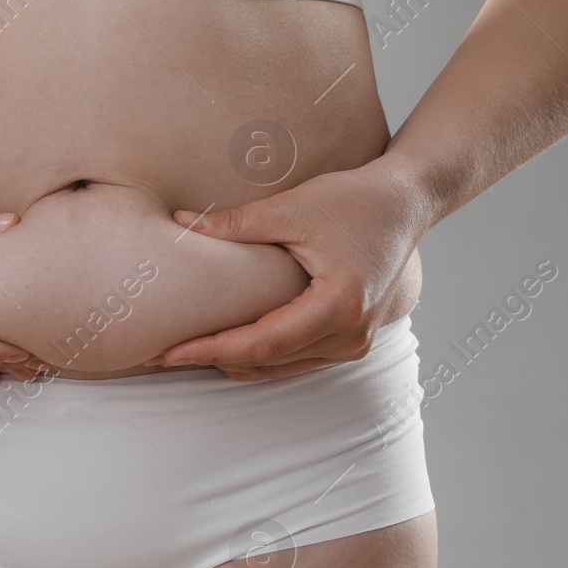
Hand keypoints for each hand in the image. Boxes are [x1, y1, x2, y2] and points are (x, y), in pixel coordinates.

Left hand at [143, 157, 433, 380]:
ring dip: (234, 363)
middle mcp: (351, 336)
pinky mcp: (352, 341)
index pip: (262, 342)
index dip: (210, 349)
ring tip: (184, 354)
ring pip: (281, 367)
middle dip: (212, 360)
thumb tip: (177, 222)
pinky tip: (224, 347)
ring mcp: (355, 344)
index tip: (167, 352)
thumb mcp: (292, 207)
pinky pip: (297, 360)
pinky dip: (260, 357)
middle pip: (268, 362)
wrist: (407, 203)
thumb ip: (235, 223)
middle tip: (160, 356)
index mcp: (339, 306)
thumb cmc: (354, 199)